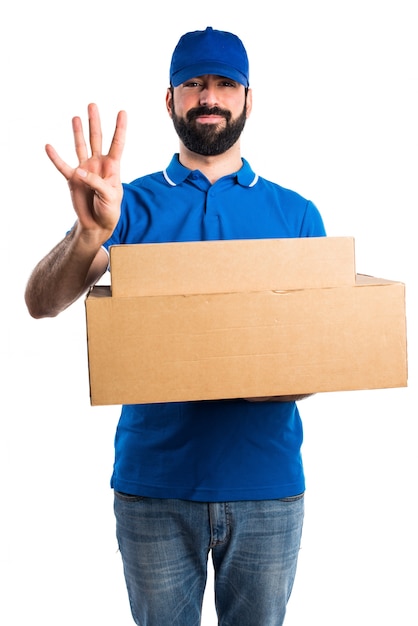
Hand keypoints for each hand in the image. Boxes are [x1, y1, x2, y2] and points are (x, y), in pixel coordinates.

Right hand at [45, 103, 126, 238]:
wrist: (98, 224)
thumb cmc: (110, 210)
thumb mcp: (110, 196)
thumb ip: (96, 182)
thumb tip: (79, 171)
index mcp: (113, 167)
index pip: (117, 144)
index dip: (120, 128)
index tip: (122, 112)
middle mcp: (98, 164)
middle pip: (97, 139)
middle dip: (95, 122)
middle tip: (92, 105)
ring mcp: (85, 170)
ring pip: (81, 146)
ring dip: (78, 132)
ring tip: (76, 117)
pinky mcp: (73, 179)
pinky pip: (63, 166)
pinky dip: (55, 158)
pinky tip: (49, 147)